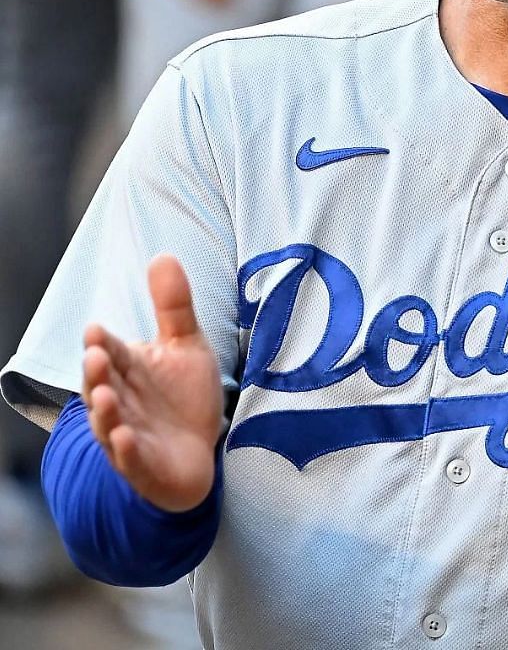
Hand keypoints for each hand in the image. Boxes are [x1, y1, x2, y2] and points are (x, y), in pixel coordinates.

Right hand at [80, 256, 223, 512]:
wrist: (197, 453)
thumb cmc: (184, 398)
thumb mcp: (186, 346)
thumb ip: (173, 306)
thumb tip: (163, 254)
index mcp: (127, 371)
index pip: (111, 353)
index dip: (103, 343)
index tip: (97, 329)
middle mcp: (120, 401)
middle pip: (101, 385)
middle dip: (96, 372)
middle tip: (96, 355)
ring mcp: (127, 434)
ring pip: (108, 423)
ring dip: (105, 410)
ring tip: (107, 395)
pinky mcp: (142, 466)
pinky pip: (129, 460)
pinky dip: (125, 450)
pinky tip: (126, 438)